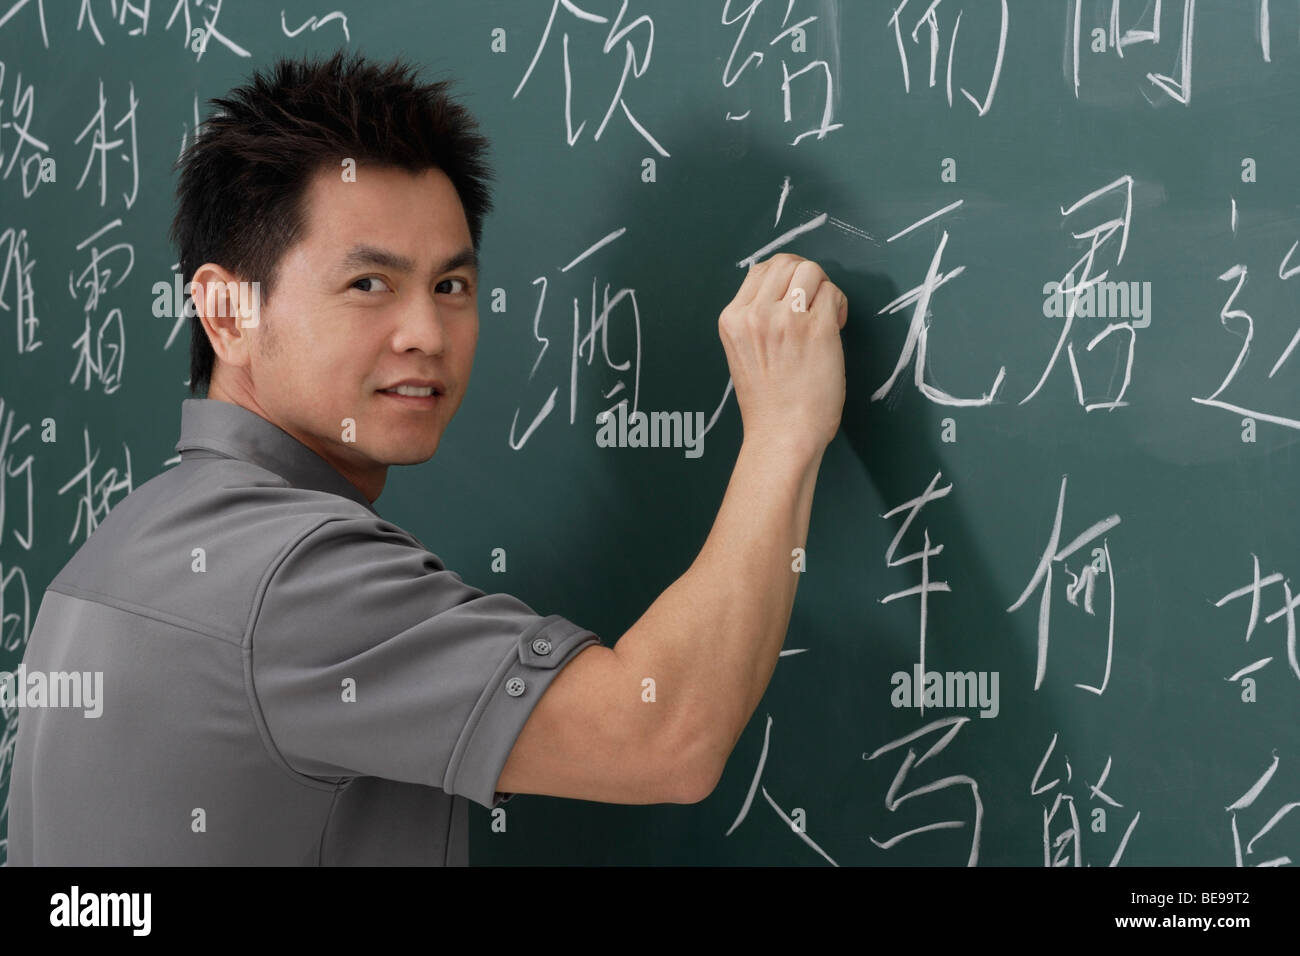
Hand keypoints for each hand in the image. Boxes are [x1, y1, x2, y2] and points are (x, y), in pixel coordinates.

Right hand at [716, 253, 847, 453]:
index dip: (784, 279)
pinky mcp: (816, 329)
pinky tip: (836, 326)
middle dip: (805, 277)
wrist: (782, 435)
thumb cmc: (768, 403)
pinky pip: (832, 293)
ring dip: (823, 287)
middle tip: (814, 303)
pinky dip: (838, 304)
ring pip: (811, 270)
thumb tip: (784, 291)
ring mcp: (786, 320)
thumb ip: (756, 320)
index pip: (760, 270)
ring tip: (825, 315)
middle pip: (786, 263)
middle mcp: (756, 314)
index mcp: (733, 319)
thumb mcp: (743, 352)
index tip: (794, 299)